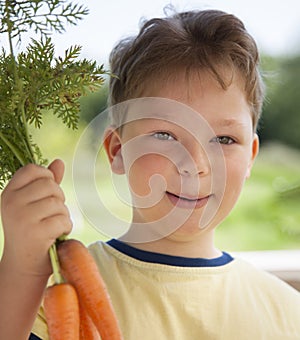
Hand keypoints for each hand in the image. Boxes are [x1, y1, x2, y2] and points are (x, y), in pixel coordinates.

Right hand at [0, 159, 72, 276]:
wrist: (23, 267)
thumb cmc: (32, 231)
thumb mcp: (35, 204)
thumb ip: (46, 182)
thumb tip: (59, 161)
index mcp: (8, 193)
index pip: (32, 169)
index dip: (46, 177)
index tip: (47, 193)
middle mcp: (11, 203)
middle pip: (50, 185)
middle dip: (58, 199)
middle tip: (51, 214)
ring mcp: (22, 218)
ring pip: (58, 203)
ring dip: (63, 215)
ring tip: (53, 226)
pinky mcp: (35, 233)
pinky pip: (63, 220)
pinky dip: (66, 228)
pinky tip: (56, 236)